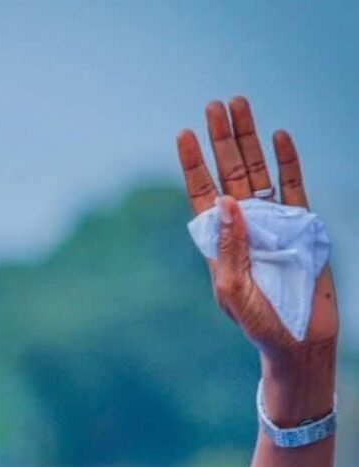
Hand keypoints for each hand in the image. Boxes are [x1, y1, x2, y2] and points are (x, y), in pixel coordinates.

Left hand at [176, 97, 337, 363]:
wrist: (299, 340)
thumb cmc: (260, 323)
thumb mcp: (235, 289)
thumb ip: (231, 247)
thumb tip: (226, 200)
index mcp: (221, 242)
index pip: (203, 194)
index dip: (194, 164)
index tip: (184, 134)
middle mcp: (244, 226)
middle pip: (230, 173)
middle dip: (222, 140)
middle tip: (214, 105)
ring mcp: (273, 222)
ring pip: (259, 171)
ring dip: (250, 140)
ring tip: (240, 106)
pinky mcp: (302, 225)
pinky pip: (294, 185)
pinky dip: (288, 161)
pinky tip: (279, 136)